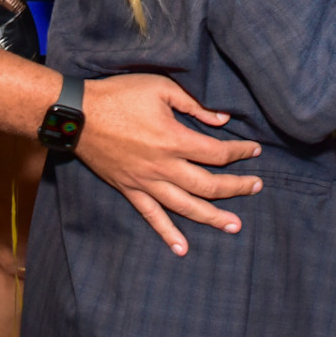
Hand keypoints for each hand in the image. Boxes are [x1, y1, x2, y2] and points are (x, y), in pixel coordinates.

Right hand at [73, 73, 264, 255]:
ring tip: (235, 226)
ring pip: (185, 207)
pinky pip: (151, 217)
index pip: (217, 153)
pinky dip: (167, 234)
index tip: (254, 149)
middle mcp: (163, 167)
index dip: (240, 152)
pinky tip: (182, 249)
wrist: (78, 114)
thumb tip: (222, 119)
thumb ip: (194, 104)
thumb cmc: (119, 95)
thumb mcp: (160, 87)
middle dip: (236, 187)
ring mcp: (145, 182)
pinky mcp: (129, 189)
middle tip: (257, 187)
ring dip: (212, 218)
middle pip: (208, 185)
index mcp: (173, 140)